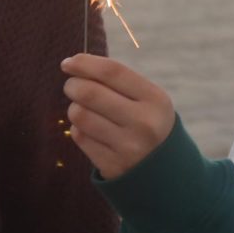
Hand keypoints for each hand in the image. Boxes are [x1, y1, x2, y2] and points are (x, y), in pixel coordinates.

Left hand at [61, 54, 175, 179]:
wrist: (166, 170)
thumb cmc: (147, 121)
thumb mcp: (147, 98)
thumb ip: (116, 81)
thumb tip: (75, 64)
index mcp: (155, 99)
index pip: (112, 71)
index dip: (84, 63)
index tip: (68, 63)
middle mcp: (143, 123)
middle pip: (89, 93)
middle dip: (72, 85)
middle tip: (72, 86)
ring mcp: (128, 147)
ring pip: (79, 115)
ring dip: (74, 108)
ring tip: (83, 109)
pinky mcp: (112, 166)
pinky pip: (79, 137)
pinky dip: (79, 129)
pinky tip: (91, 130)